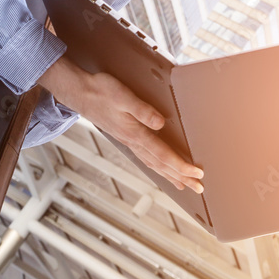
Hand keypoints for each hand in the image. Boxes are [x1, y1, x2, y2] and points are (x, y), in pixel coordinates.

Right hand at [39, 57, 203, 193]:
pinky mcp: (125, 135)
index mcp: (135, 133)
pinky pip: (145, 157)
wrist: (79, 92)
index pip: (163, 154)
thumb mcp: (123, 96)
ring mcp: (128, 140)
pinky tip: (159, 167)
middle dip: (181, 176)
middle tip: (198, 188)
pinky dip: (156, 166)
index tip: (197, 173)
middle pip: (161, 164)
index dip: (181, 165)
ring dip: (170, 174)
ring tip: (184, 184)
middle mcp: (133, 141)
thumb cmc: (101, 91)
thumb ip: (143, 110)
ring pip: (153, 163)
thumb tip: (161, 123)